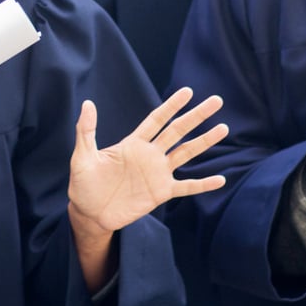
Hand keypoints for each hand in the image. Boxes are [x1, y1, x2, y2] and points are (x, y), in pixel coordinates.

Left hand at [68, 90, 228, 237]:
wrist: (89, 213)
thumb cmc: (83, 183)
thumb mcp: (82, 156)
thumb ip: (86, 131)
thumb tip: (87, 104)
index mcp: (133, 144)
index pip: (156, 120)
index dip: (171, 106)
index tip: (187, 91)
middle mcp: (150, 155)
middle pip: (177, 131)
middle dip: (196, 116)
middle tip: (216, 100)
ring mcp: (157, 174)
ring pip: (186, 153)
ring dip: (204, 142)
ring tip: (223, 128)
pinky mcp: (161, 193)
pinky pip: (186, 187)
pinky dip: (203, 184)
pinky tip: (220, 180)